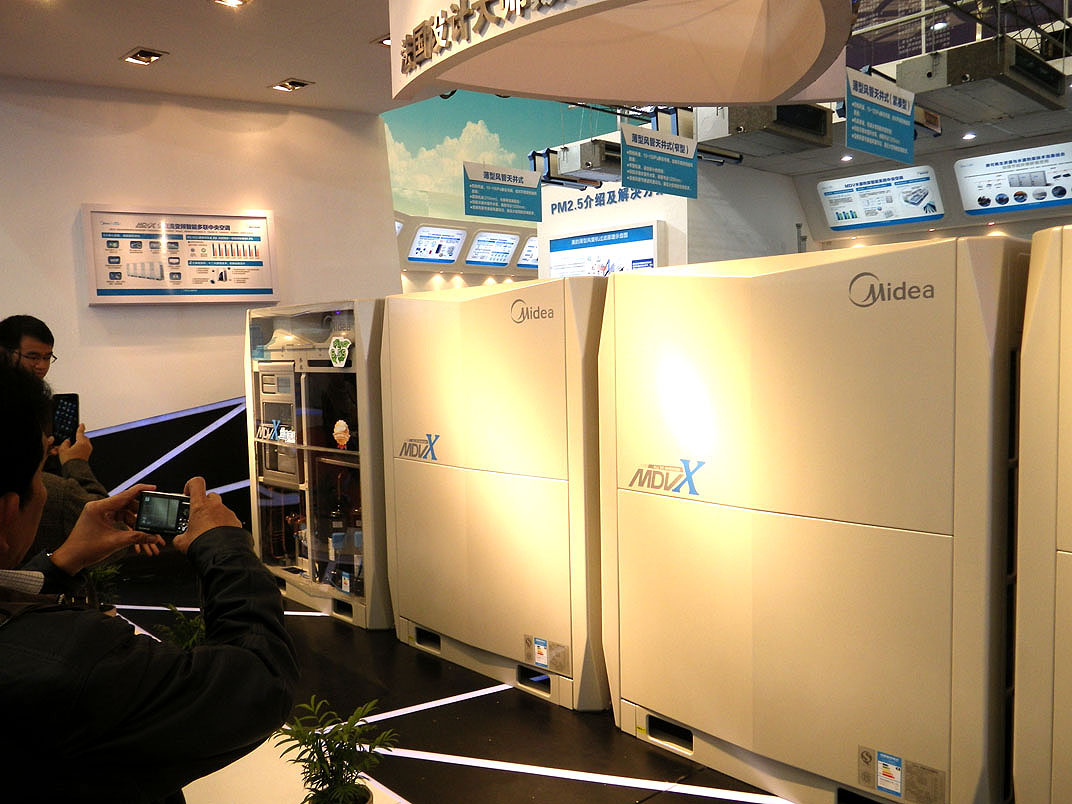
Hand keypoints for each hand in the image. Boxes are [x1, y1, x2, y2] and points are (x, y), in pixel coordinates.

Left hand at [50, 485, 164, 574]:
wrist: (71, 559)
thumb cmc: (86, 549)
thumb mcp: (115, 542)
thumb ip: (137, 537)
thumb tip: (153, 536)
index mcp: (98, 507)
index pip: (124, 495)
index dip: (140, 490)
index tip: (153, 488)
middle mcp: (98, 507)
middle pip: (126, 503)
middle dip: (140, 511)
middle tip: (153, 514)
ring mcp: (99, 513)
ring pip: (124, 511)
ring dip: (135, 520)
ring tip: (146, 528)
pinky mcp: (101, 519)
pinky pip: (119, 517)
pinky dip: (128, 524)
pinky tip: (136, 531)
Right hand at [57, 424, 92, 463]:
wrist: (75, 471)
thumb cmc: (70, 461)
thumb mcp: (62, 450)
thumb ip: (65, 443)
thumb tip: (67, 441)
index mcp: (82, 442)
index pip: (80, 432)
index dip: (80, 427)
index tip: (82, 424)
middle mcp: (87, 445)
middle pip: (83, 438)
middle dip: (78, 437)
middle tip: (72, 439)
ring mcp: (88, 451)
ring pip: (84, 443)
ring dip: (79, 443)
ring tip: (71, 447)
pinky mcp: (87, 455)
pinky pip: (84, 449)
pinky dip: (79, 448)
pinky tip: (73, 451)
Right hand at [172, 476, 240, 553]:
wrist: (222, 555)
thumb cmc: (205, 546)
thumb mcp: (183, 542)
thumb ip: (179, 536)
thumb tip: (178, 539)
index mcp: (200, 506)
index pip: (197, 483)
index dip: (191, 485)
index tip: (188, 492)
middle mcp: (216, 506)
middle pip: (209, 496)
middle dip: (204, 504)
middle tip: (198, 516)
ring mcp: (227, 513)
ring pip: (220, 508)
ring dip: (214, 515)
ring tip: (208, 529)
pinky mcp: (236, 521)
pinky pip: (228, 518)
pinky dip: (224, 524)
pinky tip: (218, 535)